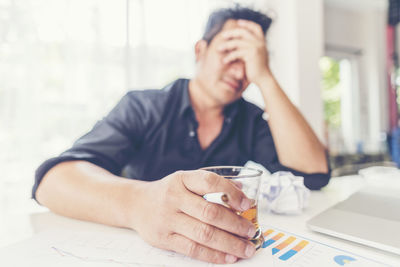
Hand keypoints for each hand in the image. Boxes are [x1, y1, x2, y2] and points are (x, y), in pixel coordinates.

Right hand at [129, 170, 256, 263]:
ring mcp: (167, 219)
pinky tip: (228, 257)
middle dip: (235, 224)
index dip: (231, 193)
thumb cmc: (168, 192)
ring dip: (229, 243)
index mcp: (182, 179)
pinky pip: (192, 249)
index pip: (209, 182)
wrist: (137, 204)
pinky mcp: (163, 239)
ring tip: (245, 249)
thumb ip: (212, 184)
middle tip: (250, 232)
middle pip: (210, 212)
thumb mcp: (186, 180)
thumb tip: (242, 191)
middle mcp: (173, 197)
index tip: (247, 204)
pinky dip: (213, 255)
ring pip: (203, 234)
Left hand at [218, 19, 271, 84]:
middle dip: (231, 33)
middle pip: (243, 32)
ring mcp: (256, 47)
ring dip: (226, 45)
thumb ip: (249, 46)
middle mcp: (260, 42)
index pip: (256, 27)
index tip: (238, 22)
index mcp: (262, 41)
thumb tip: (238, 41)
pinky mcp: (251, 55)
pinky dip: (229, 57)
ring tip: (219, 49)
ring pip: (237, 42)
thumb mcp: (255, 54)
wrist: (263, 78)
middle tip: (222, 36)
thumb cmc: (257, 68)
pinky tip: (224, 61)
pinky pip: (236, 53)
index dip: (247, 24)